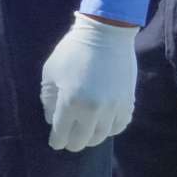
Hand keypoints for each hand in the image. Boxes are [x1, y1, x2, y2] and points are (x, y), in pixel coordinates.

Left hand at [38, 11, 139, 152]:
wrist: (106, 34)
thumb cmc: (72, 51)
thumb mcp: (50, 73)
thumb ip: (48, 100)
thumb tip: (52, 120)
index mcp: (70, 103)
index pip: (61, 134)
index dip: (56, 141)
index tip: (55, 141)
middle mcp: (93, 111)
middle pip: (82, 141)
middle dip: (72, 142)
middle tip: (69, 139)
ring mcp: (113, 108)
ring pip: (102, 136)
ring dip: (91, 137)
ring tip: (85, 132)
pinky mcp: (128, 102)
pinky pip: (119, 126)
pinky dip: (110, 129)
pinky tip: (103, 124)